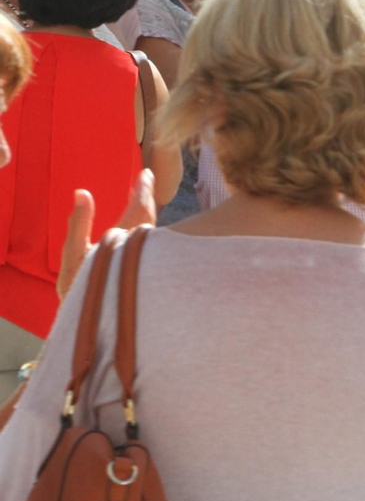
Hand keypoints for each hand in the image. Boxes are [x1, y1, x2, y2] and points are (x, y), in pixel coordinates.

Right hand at [57, 169, 156, 299]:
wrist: (96, 327)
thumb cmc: (79, 290)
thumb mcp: (72, 256)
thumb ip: (78, 224)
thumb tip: (82, 193)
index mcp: (123, 241)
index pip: (139, 208)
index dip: (143, 190)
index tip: (146, 174)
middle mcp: (142, 250)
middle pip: (149, 217)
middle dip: (147, 198)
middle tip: (146, 180)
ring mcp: (149, 261)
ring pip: (155, 231)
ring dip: (149, 213)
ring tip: (143, 198)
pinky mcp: (152, 270)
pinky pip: (154, 244)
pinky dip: (148, 229)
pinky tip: (143, 227)